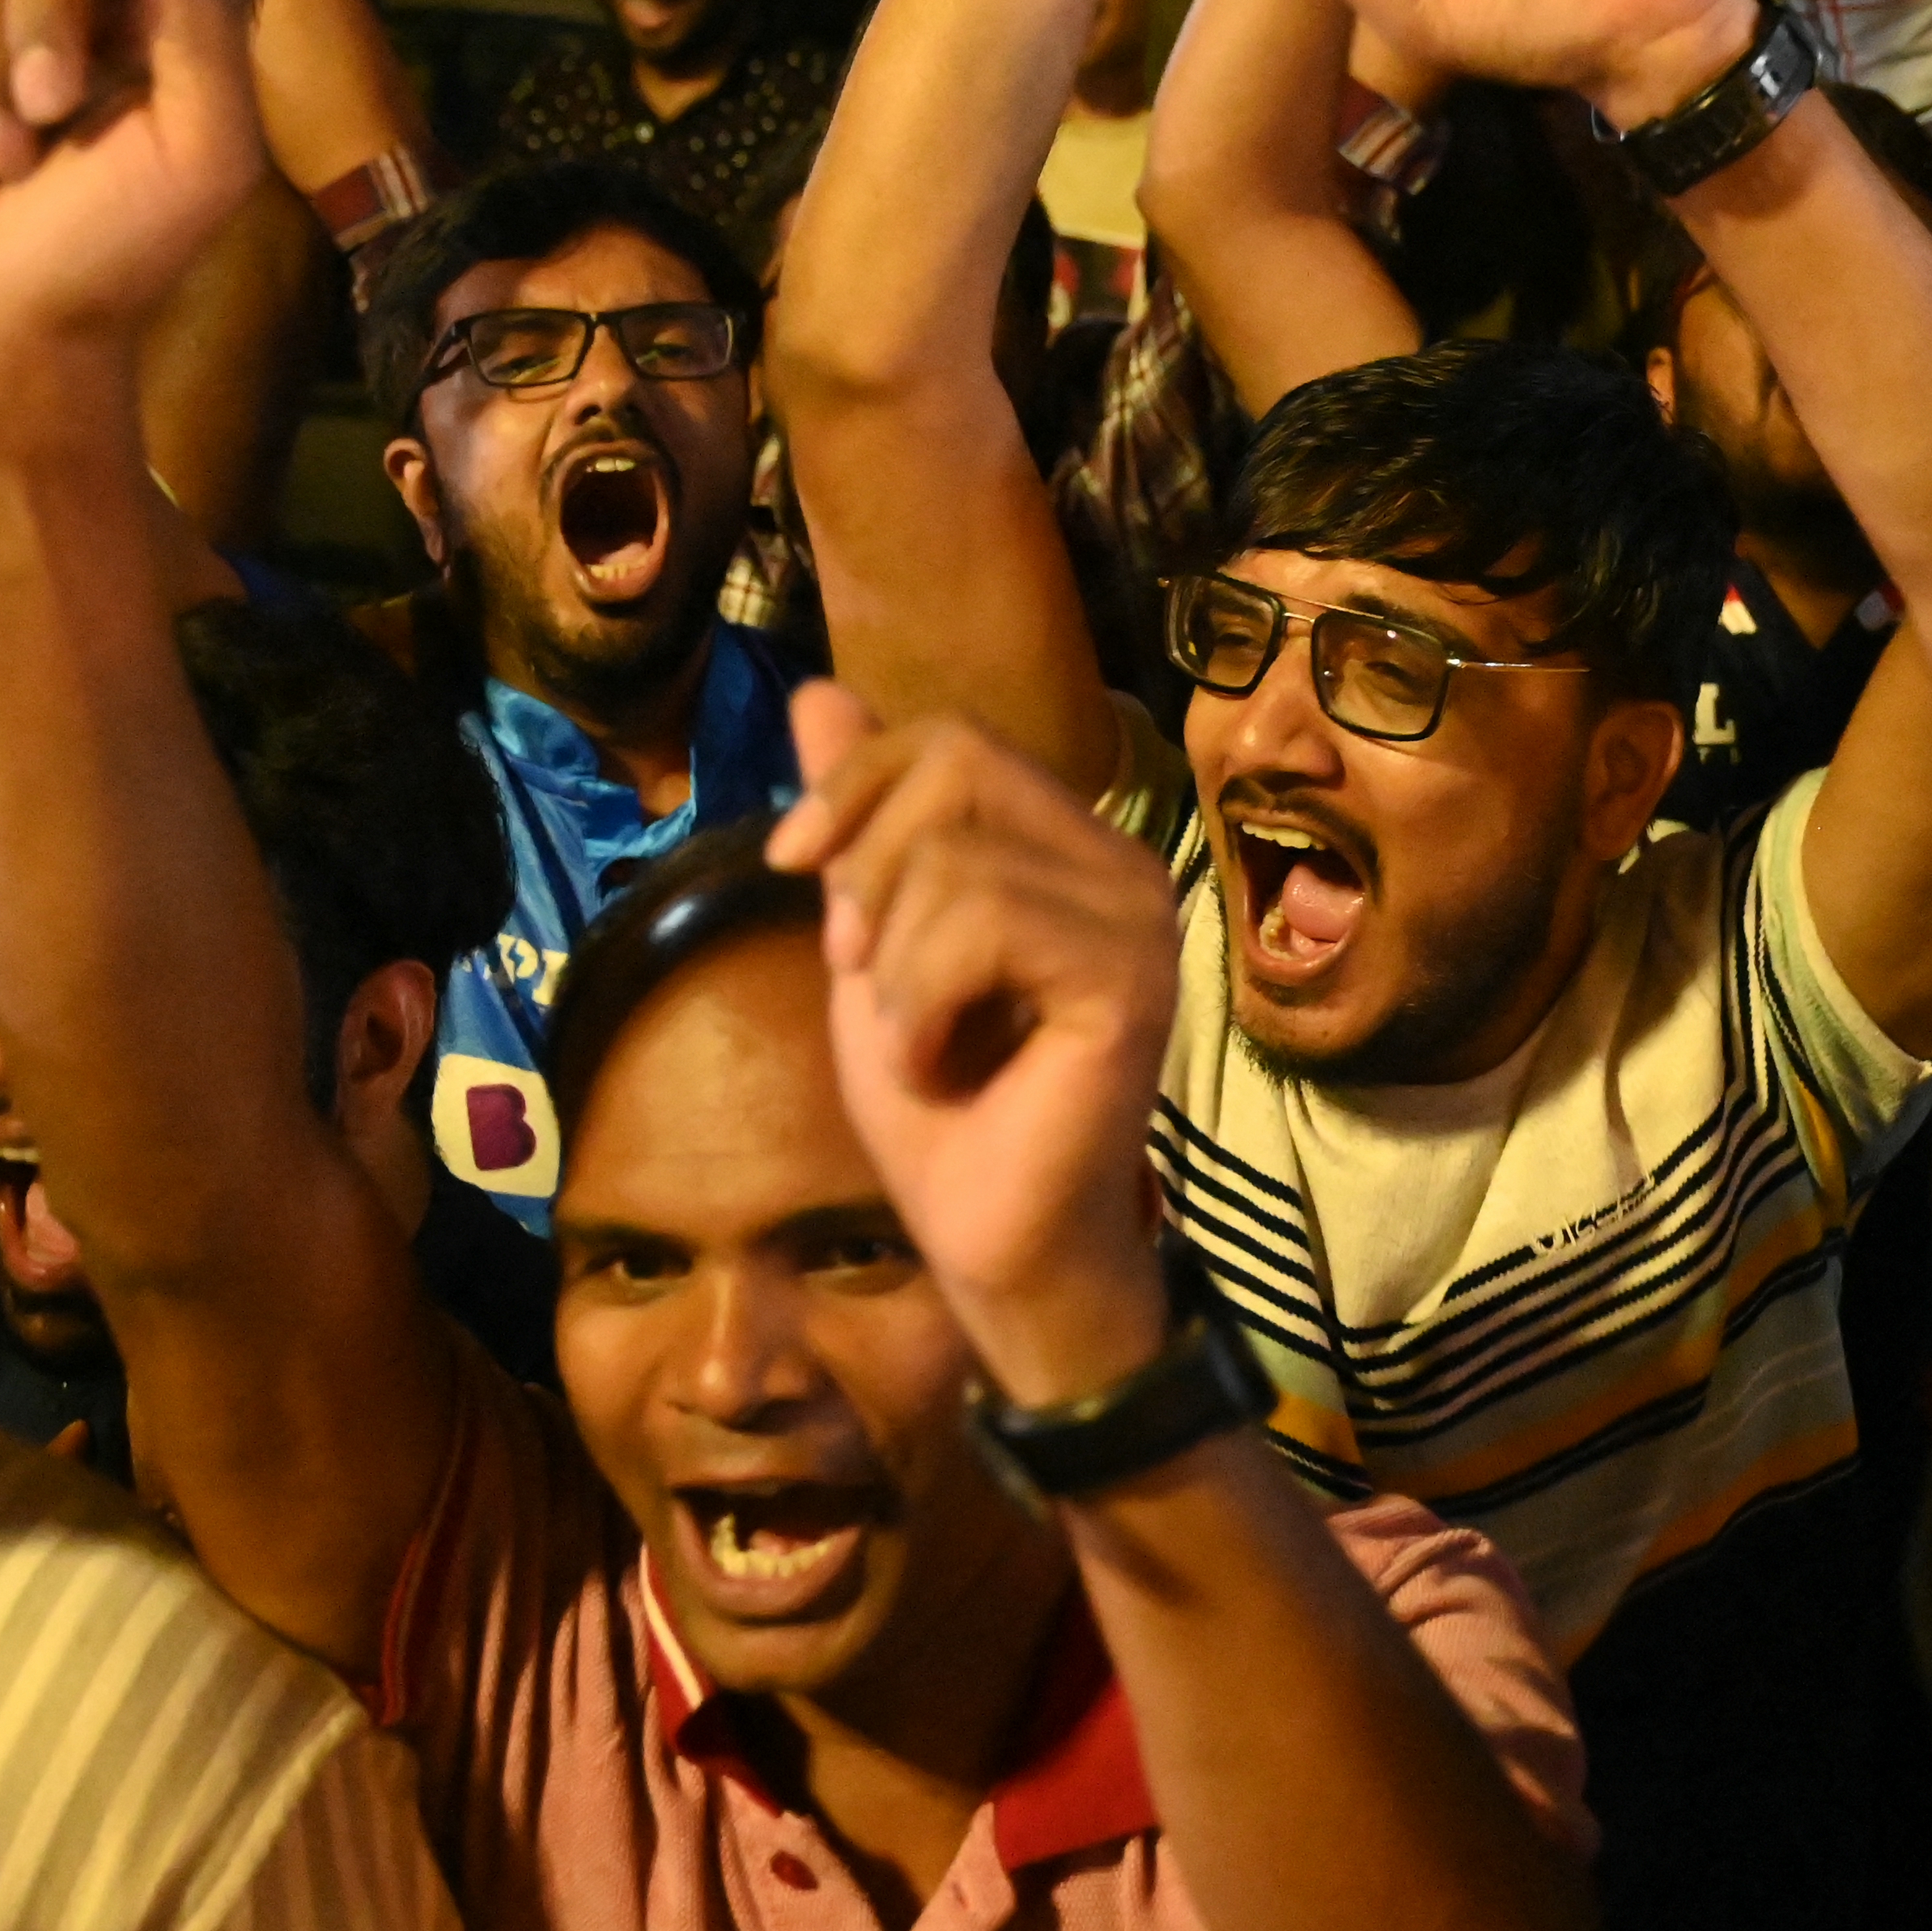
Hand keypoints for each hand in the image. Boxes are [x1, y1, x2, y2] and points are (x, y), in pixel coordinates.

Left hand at [766, 681, 1189, 1410]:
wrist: (988, 1240)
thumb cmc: (938, 1107)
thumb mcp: (868, 938)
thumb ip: (859, 822)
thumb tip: (819, 690)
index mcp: (1068, 847)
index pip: (951, 739)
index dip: (854, 783)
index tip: (794, 864)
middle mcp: (1121, 865)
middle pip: (954, 765)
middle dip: (869, 867)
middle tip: (863, 975)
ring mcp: (1137, 918)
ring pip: (955, 856)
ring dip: (892, 966)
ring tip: (919, 1041)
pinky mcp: (1130, 978)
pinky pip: (982, 924)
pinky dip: (920, 1003)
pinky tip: (942, 1063)